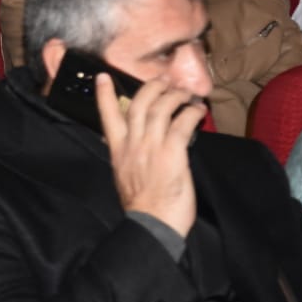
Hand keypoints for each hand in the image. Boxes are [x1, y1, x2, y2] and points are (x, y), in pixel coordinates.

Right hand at [96, 73, 205, 238]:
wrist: (151, 223)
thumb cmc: (141, 206)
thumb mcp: (123, 175)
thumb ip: (127, 156)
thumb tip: (135, 146)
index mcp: (118, 150)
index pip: (108, 116)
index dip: (104, 94)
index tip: (103, 77)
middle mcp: (132, 144)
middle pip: (139, 104)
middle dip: (152, 87)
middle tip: (163, 81)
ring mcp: (151, 147)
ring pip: (161, 109)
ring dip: (175, 96)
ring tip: (185, 93)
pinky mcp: (172, 153)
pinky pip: (182, 124)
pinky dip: (191, 113)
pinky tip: (198, 111)